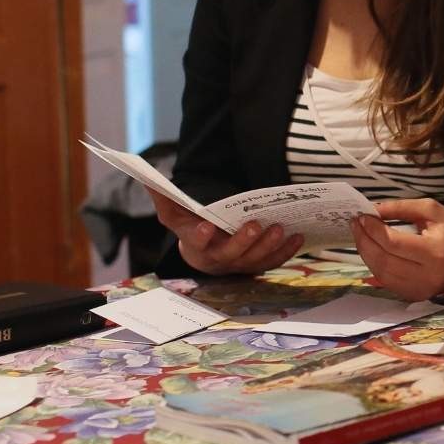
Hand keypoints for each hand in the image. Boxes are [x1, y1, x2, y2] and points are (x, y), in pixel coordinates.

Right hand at [145, 185, 304, 275]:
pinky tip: (298, 237)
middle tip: (255, 224)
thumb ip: (163, 196)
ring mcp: (239, 265)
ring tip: (279, 228)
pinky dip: (286, 251)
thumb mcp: (174, 212)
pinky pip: (273, 261)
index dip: (200, 236)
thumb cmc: (190, 226)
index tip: (206, 226)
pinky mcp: (257, 265)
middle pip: (231, 255)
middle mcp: (217, 260)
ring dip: (269, 246)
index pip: (195, 242)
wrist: (206, 250)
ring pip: (254, 261)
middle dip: (244, 241)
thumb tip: (146, 178)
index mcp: (195, 246)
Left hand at [352, 198, 443, 300]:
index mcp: (436, 252)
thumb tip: (373, 210)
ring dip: (366, 253)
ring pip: (382, 273)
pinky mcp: (416, 295)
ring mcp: (422, 289)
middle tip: (356, 224)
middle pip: (384, 260)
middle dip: (365, 240)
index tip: (362, 216)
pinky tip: (371, 250)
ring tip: (360, 235)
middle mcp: (428, 275)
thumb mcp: (432, 210)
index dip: (373, 230)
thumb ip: (402, 207)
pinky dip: (375, 265)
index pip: (394, 243)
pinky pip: (387, 282)